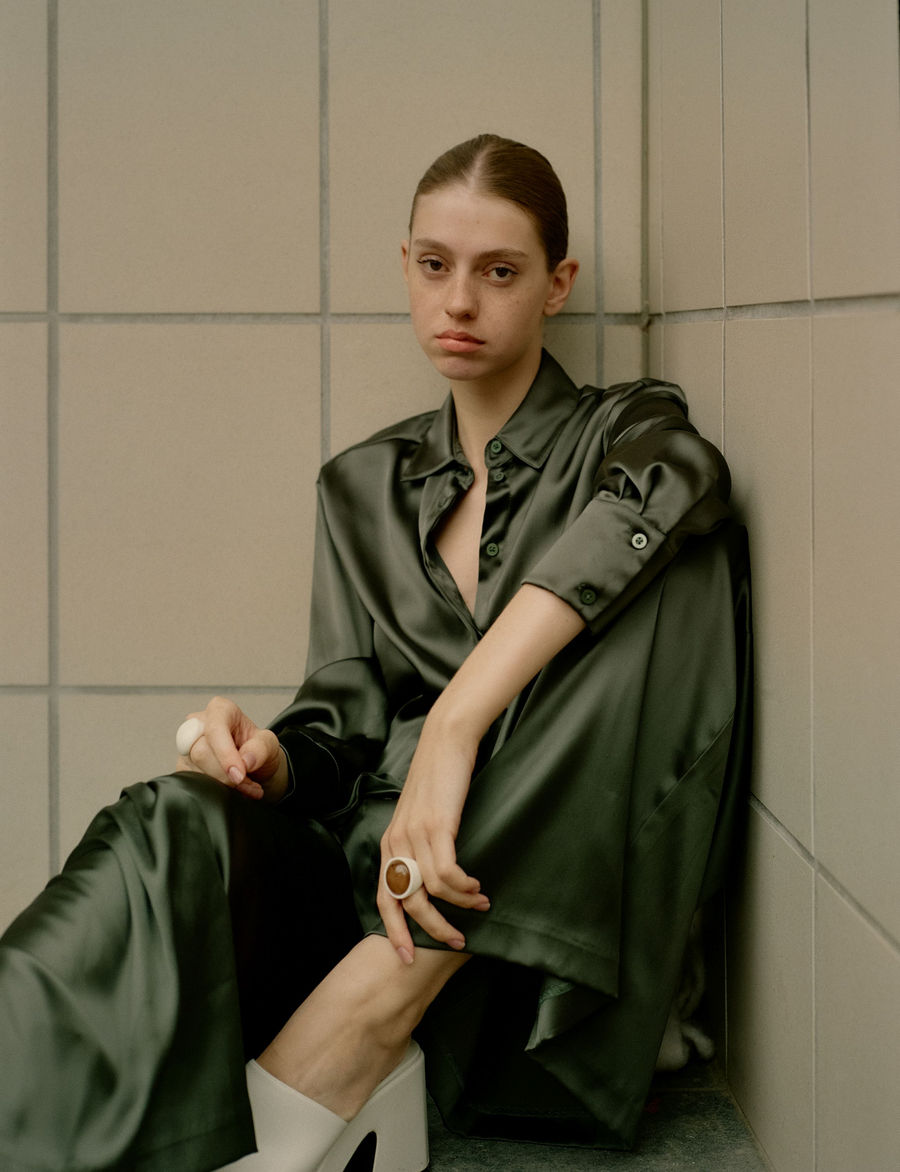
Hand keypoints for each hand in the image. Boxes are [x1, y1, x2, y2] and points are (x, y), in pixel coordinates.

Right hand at [176, 695, 288, 801]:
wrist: (253, 766)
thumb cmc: (258, 748)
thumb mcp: (269, 743)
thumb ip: (260, 749)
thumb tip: (245, 761)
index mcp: (220, 710)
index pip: (214, 730)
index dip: (225, 754)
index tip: (239, 774)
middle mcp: (198, 725)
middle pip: (201, 753)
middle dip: (227, 774)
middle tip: (247, 779)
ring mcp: (187, 747)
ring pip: (195, 771)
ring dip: (225, 785)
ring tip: (245, 784)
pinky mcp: (183, 767)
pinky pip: (193, 784)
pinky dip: (216, 792)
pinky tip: (233, 790)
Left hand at [377, 709, 489, 962]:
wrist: (446, 742)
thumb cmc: (439, 780)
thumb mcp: (422, 818)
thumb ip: (421, 847)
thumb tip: (435, 883)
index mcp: (389, 844)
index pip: (384, 899)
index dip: (394, 931)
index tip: (407, 958)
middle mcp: (396, 843)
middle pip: (407, 904)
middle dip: (433, 930)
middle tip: (457, 941)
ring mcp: (414, 835)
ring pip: (432, 892)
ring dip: (460, 906)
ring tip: (480, 906)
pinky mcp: (437, 827)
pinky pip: (448, 873)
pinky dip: (464, 887)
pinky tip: (478, 886)